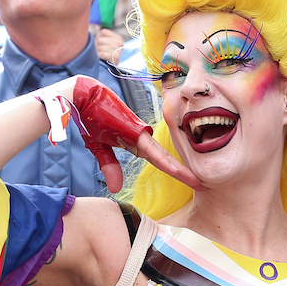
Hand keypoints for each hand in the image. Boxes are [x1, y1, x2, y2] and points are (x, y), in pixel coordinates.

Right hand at [49, 76, 201, 192]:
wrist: (82, 96)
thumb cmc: (91, 117)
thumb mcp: (100, 147)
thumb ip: (110, 166)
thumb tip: (116, 189)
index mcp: (137, 143)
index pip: (162, 160)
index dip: (177, 171)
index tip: (193, 182)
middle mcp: (142, 138)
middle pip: (168, 160)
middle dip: (185, 173)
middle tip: (205, 186)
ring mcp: (139, 134)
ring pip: (164, 157)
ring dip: (180, 170)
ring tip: (198, 182)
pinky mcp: (133, 131)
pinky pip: (151, 150)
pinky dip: (163, 161)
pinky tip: (177, 170)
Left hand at [95, 28, 125, 64]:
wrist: (126, 63)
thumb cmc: (117, 53)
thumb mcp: (115, 43)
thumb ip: (108, 38)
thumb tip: (98, 31)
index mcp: (118, 37)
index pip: (104, 32)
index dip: (98, 35)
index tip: (98, 39)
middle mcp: (119, 42)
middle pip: (100, 40)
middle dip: (96, 44)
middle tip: (96, 47)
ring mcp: (118, 49)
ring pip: (101, 47)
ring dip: (97, 50)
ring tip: (98, 52)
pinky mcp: (116, 56)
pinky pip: (103, 54)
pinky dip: (100, 55)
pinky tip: (100, 55)